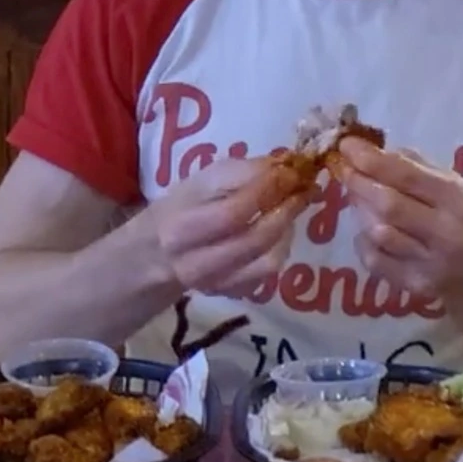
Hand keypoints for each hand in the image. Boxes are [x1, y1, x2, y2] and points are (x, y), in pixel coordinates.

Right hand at [148, 156, 309, 296]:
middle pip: (254, 239)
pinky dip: (280, 249)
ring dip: (287, 231)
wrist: (158, 253)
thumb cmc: (183, 208)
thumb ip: (239, 172)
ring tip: (290, 209)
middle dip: (286, 211)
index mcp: (181, 226)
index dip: (267, 191)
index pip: (232, 212)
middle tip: (303, 190)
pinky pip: (268, 275)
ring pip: (268, 262)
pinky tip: (278, 232)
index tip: (292, 171)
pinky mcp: (232, 295)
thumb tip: (283, 166)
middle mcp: (196, 262)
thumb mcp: (201, 182)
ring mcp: (216, 284)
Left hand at [330, 138, 462, 301]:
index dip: (371, 158)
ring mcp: (430, 263)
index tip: (346, 144)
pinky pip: (374, 259)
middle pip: (388, 204)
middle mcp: (446, 231)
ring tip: (358, 199)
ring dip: (360, 211)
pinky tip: (369, 232)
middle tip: (341, 168)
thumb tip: (373, 149)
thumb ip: (417, 167)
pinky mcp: (414, 286)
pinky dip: (363, 241)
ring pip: (377, 232)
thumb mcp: (455, 189)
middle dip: (358, 182)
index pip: (406, 175)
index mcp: (457, 199)